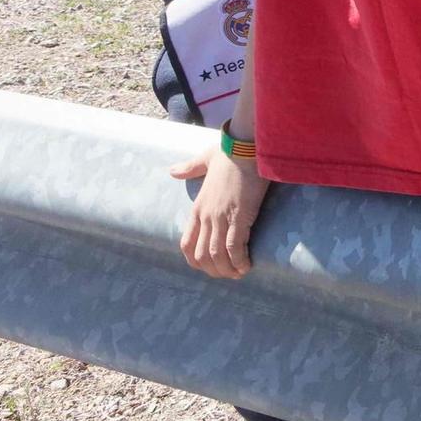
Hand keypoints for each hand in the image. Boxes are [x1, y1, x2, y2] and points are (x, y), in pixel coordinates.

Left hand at [173, 143, 270, 279]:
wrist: (245, 146)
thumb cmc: (229, 153)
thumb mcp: (205, 161)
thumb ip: (189, 168)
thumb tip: (172, 171)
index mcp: (198, 207)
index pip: (187, 244)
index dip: (197, 262)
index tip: (211, 267)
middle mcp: (206, 216)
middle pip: (202, 256)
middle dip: (215, 270)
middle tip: (229, 274)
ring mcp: (220, 217)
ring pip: (217, 256)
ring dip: (228, 270)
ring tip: (240, 273)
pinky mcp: (239, 216)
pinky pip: (235, 247)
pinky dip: (240, 261)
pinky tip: (247, 265)